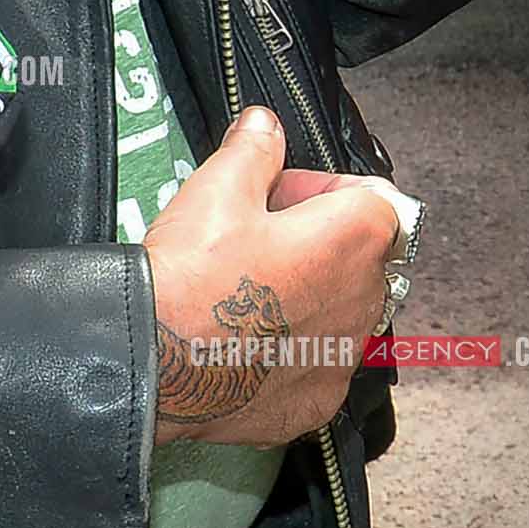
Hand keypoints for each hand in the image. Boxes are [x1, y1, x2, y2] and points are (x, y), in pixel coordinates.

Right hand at [143, 106, 400, 446]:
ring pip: (341, 309)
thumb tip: (265, 125)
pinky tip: (246, 336)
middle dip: (317, 239)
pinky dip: (292, 346)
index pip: (371, 196)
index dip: (320, 188)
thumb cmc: (193, 273)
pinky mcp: (317, 401)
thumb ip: (255, 148)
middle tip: (257, 236)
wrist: (157, 360)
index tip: (279, 196)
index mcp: (352, 240)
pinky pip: (319, 360)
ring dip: (309, 292)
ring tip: (247, 287)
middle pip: (359, 254)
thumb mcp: (218, 185)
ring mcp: (343, 358)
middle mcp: (363, 303)